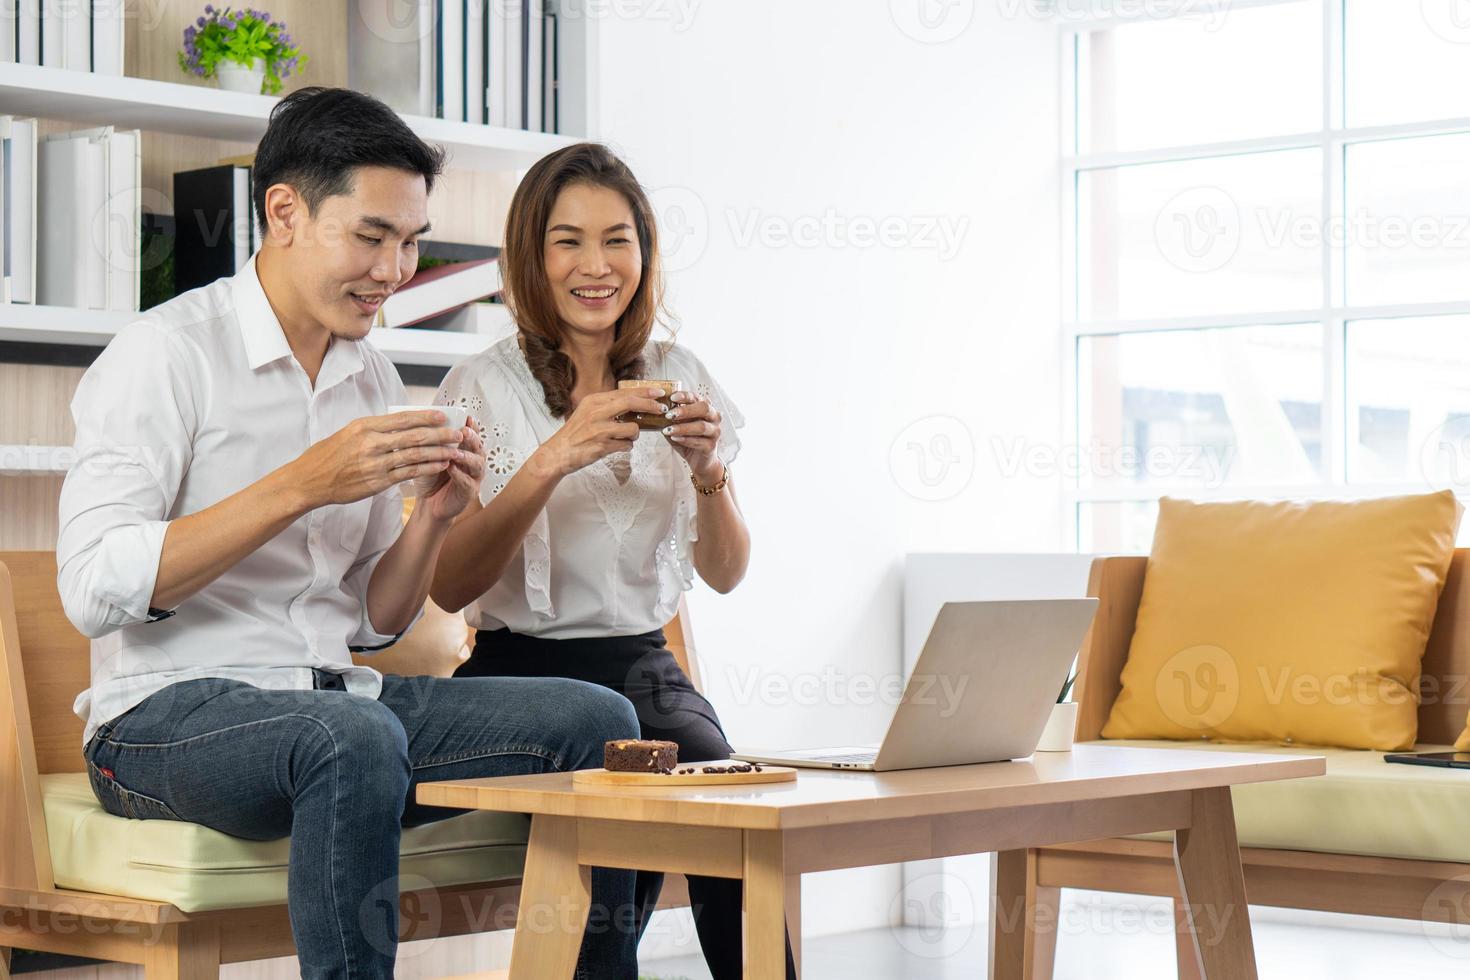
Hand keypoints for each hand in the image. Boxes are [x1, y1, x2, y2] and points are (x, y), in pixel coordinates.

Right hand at [290, 410, 464, 507]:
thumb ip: (374, 428)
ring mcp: (375, 464)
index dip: (426, 417)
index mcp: (365, 426)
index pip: (402, 419)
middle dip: (440, 435)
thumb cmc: (327, 455)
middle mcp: (371, 443)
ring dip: (439, 453)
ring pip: (415, 457)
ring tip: (455, 450)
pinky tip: (440, 466)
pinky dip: (427, 469)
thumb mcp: (348, 432)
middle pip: (414, 437)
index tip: (443, 415)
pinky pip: (408, 474)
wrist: (309, 480)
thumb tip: (399, 422)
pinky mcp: (377, 482)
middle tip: (458, 433)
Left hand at [419, 415, 485, 521]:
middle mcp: (474, 462)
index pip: (473, 435)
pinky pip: (468, 482)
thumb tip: (424, 423)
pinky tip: (451, 468)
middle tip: (464, 432)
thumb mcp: (428, 455)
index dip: (472, 426)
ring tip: (456, 453)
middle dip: (473, 439)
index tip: (467, 417)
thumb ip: (432, 442)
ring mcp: (474, 477)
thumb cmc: (430, 476)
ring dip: (467, 456)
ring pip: (477, 464)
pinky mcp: (470, 492)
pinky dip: (460, 475)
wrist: (428, 503)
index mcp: (466, 450)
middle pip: (479, 447)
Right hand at [530, 387, 666, 477]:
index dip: (644, 392)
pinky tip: (617, 446)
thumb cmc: (576, 433)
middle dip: (650, 406)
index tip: (658, 392)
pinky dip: (626, 446)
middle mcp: (597, 412)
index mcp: (594, 401)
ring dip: (634, 434)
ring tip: (626, 436)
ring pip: (632, 428)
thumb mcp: (588, 412)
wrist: (558, 452)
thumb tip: (635, 403)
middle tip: (661, 409)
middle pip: (631, 403)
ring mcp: (600, 429)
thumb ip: (608, 406)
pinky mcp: (602, 446)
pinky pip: (626, 445)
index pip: (624, 392)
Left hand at [660, 390, 723, 483]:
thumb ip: (672, 418)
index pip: (697, 397)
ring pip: (701, 426)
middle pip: (704, 408)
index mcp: (705, 408)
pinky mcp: (711, 446)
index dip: (685, 396)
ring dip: (683, 427)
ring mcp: (715, 432)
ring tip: (668, 430)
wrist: (699, 460)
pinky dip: (686, 440)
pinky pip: (699, 441)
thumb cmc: (688, 439)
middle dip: (686, 410)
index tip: (672, 397)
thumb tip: (657, 410)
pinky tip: (675, 438)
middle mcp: (714, 417)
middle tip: (669, 414)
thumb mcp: (679, 425)